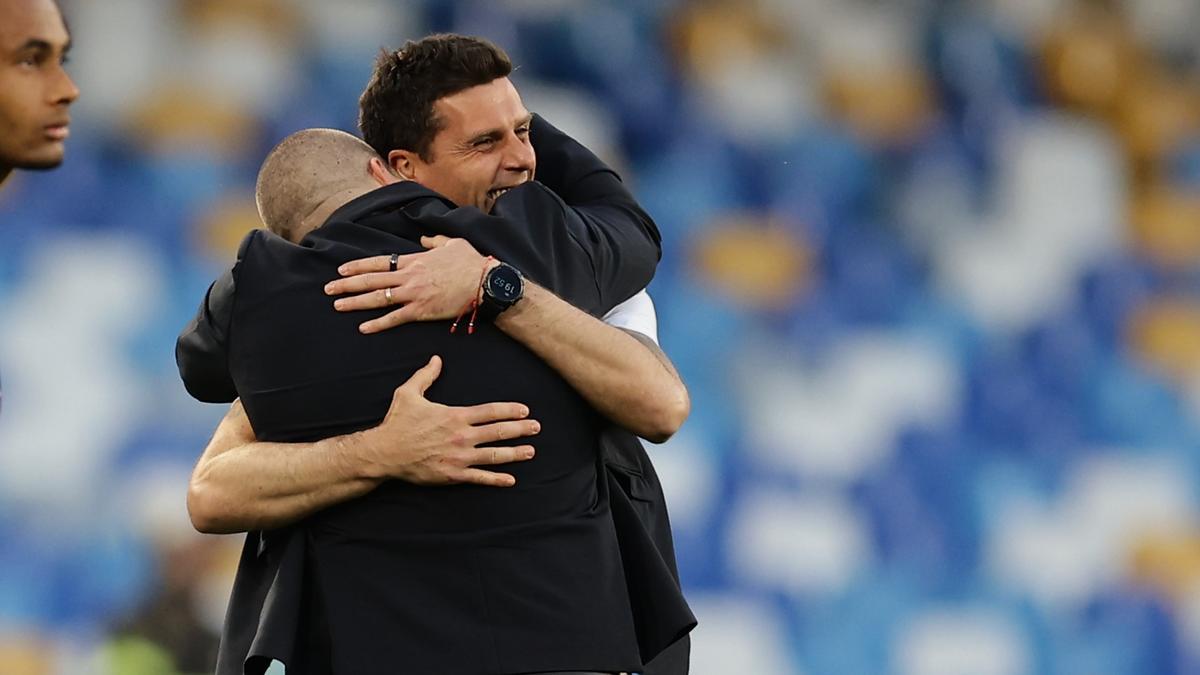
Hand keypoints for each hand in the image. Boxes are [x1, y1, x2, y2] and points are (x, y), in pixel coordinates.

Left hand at [325, 236, 499, 333]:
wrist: (484, 282)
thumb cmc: (470, 262)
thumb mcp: (451, 243)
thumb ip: (434, 241)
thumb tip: (425, 239)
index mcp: (414, 260)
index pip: (378, 262)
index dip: (357, 267)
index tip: (341, 270)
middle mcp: (408, 277)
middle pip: (371, 280)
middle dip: (346, 284)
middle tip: (328, 289)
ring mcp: (413, 295)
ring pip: (377, 298)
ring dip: (355, 302)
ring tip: (337, 305)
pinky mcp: (421, 311)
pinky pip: (394, 318)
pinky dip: (378, 324)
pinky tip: (363, 328)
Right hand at [355, 355, 538, 486]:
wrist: (384, 453)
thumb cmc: (397, 422)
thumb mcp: (408, 393)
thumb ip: (425, 375)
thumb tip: (437, 359)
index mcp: (455, 416)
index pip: (490, 411)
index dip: (510, 410)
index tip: (525, 410)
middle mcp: (461, 436)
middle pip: (498, 432)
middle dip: (520, 429)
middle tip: (537, 427)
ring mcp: (459, 457)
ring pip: (494, 455)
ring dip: (515, 453)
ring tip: (531, 451)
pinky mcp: (452, 475)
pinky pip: (479, 478)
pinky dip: (496, 479)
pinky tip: (511, 479)